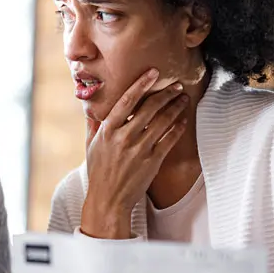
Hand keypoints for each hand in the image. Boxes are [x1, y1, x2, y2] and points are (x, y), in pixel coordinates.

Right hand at [81, 68, 188, 238]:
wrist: (108, 199)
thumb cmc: (98, 172)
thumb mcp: (90, 146)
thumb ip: (93, 125)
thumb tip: (90, 107)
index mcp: (107, 131)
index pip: (126, 101)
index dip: (141, 84)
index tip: (153, 73)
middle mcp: (123, 137)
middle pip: (149, 108)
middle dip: (165, 93)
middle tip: (176, 85)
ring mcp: (139, 149)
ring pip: (163, 121)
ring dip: (175, 107)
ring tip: (182, 99)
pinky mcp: (152, 161)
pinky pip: (169, 139)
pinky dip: (178, 127)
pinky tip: (182, 120)